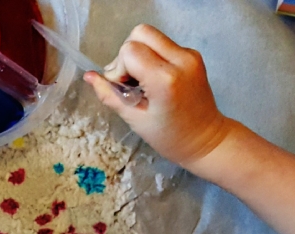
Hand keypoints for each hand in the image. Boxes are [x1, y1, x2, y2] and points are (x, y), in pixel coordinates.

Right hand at [85, 24, 237, 170]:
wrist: (205, 138)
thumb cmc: (170, 136)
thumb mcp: (135, 119)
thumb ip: (110, 95)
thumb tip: (89, 76)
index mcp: (165, 79)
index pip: (129, 51)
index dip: (119, 68)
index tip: (123, 88)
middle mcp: (181, 60)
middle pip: (140, 33)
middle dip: (127, 54)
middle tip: (130, 80)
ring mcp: (189, 55)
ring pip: (150, 36)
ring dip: (138, 54)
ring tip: (140, 80)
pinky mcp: (192, 54)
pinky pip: (162, 44)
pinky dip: (151, 57)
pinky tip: (152, 79)